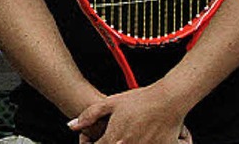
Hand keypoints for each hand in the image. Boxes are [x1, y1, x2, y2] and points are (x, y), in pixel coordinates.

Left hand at [69, 86, 187, 143]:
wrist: (167, 101)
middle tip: (107, 134)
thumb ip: (89, 115)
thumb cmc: (140, 100)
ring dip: (120, 142)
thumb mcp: (111, 102)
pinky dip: (137, 143)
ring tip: (124, 133)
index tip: (88, 140)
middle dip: (101, 143)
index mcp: (114, 138)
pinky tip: (139, 136)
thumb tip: (71, 126)